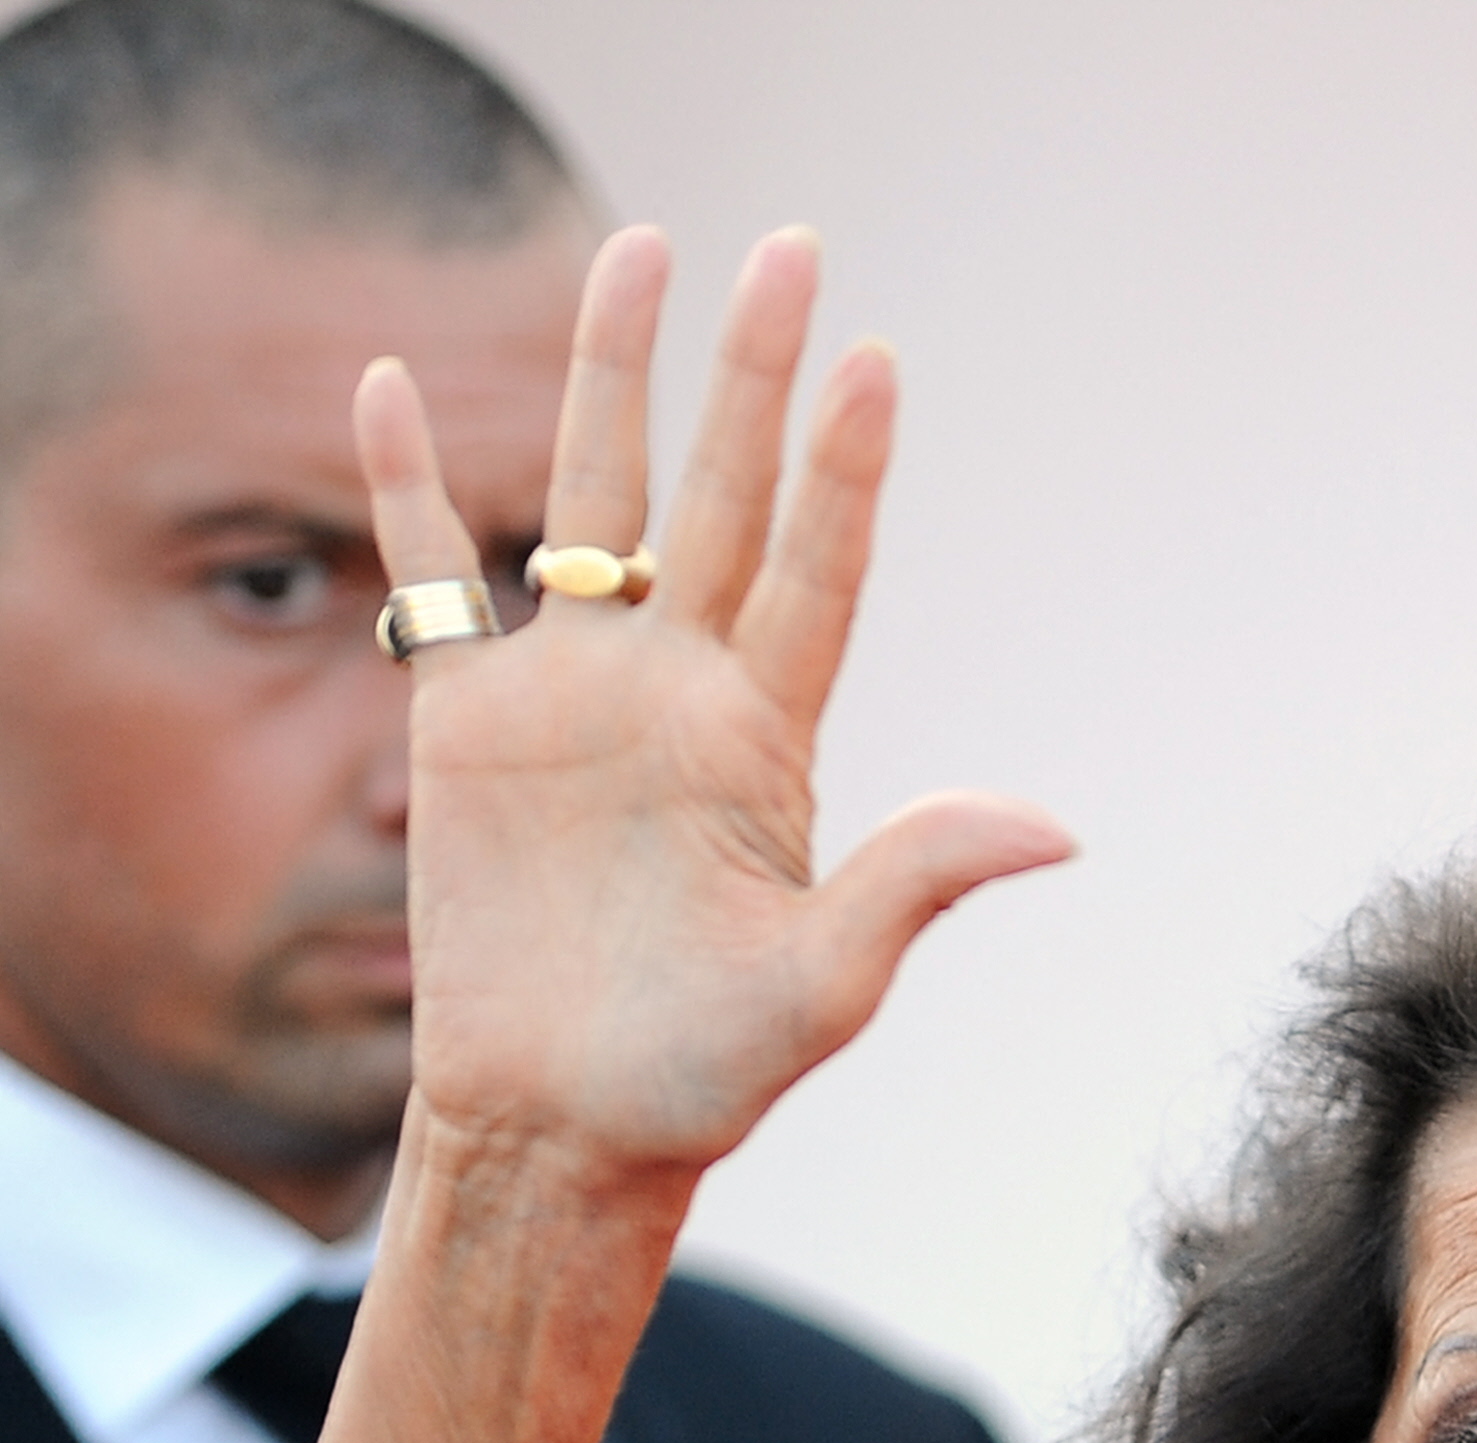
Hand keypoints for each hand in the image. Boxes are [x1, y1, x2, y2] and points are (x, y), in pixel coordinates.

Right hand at [354, 226, 1070, 1193]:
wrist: (563, 1128)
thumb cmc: (703, 1076)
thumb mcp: (826, 983)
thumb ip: (918, 882)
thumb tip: (1054, 829)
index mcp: (765, 742)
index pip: (817, 571)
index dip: (845, 473)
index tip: (875, 366)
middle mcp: (677, 695)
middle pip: (717, 500)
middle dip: (748, 378)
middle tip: (786, 248)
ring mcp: (572, 698)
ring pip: (590, 504)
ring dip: (611, 382)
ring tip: (634, 251)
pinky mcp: (467, 726)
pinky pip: (432, 580)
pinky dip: (408, 485)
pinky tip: (390, 386)